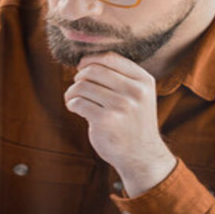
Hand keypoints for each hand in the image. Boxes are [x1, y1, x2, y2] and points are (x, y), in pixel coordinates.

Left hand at [64, 52, 176, 196]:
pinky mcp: (105, 121)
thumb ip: (121, 77)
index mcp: (143, 80)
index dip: (90, 60)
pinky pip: (78, 103)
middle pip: (93, 70)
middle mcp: (134, 91)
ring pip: (82, 86)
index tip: (81, 67)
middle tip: (77, 87)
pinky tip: (74, 108)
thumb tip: (86, 61)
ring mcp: (121, 106)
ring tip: (73, 99)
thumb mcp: (139, 95)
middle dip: (79, 76)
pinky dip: (71, 104)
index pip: (110, 58)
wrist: (141, 155)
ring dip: (72, 92)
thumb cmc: (134, 122)